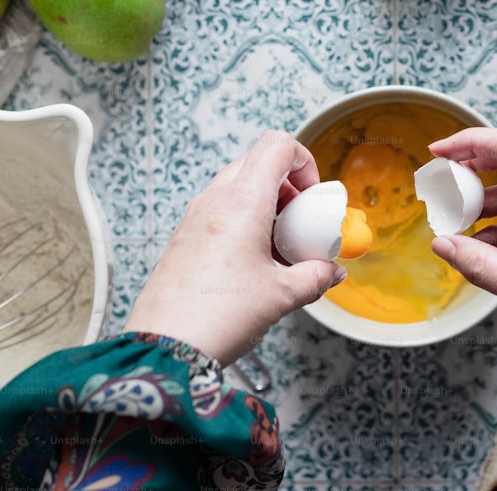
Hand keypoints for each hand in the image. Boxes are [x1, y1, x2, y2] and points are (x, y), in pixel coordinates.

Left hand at [123, 130, 346, 365]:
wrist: (164, 350)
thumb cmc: (217, 318)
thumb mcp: (282, 296)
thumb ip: (316, 277)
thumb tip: (332, 272)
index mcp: (241, 203)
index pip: (276, 146)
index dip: (304, 161)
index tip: (313, 196)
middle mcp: (214, 201)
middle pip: (257, 163)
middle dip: (287, 185)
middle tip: (301, 221)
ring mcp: (195, 218)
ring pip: (237, 187)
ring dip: (266, 204)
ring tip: (281, 246)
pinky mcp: (184, 238)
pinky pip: (219, 211)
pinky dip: (244, 222)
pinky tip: (256, 261)